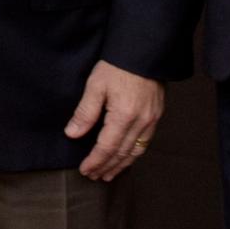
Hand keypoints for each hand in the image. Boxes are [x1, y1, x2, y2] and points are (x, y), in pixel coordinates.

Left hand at [65, 59, 162, 181]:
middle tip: (94, 176)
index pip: (107, 147)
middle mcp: (141, 122)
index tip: (85, 170)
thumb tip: (72, 134)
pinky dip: (133, 154)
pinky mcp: (157, 115)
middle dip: (107, 167)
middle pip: (122, 153)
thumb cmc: (117, 65)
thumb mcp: (96, 86)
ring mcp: (152, 120)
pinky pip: (146, 142)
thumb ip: (85, 112)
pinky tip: (126, 157)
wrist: (144, 51)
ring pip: (136, 151)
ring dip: (121, 165)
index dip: (95, 161)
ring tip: (108, 174)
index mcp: (124, 115)